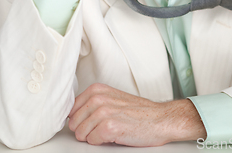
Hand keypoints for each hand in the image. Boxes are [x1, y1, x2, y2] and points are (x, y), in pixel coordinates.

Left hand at [68, 83, 205, 145]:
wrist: (160, 119)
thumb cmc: (139, 112)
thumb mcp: (112, 99)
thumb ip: (93, 103)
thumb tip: (74, 115)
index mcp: (97, 90)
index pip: (71, 108)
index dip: (78, 119)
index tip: (87, 122)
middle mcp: (98, 98)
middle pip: (73, 122)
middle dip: (83, 129)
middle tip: (99, 129)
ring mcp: (103, 112)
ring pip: (80, 133)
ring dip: (91, 137)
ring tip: (107, 132)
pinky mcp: (109, 127)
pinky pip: (91, 141)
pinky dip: (99, 142)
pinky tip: (112, 136)